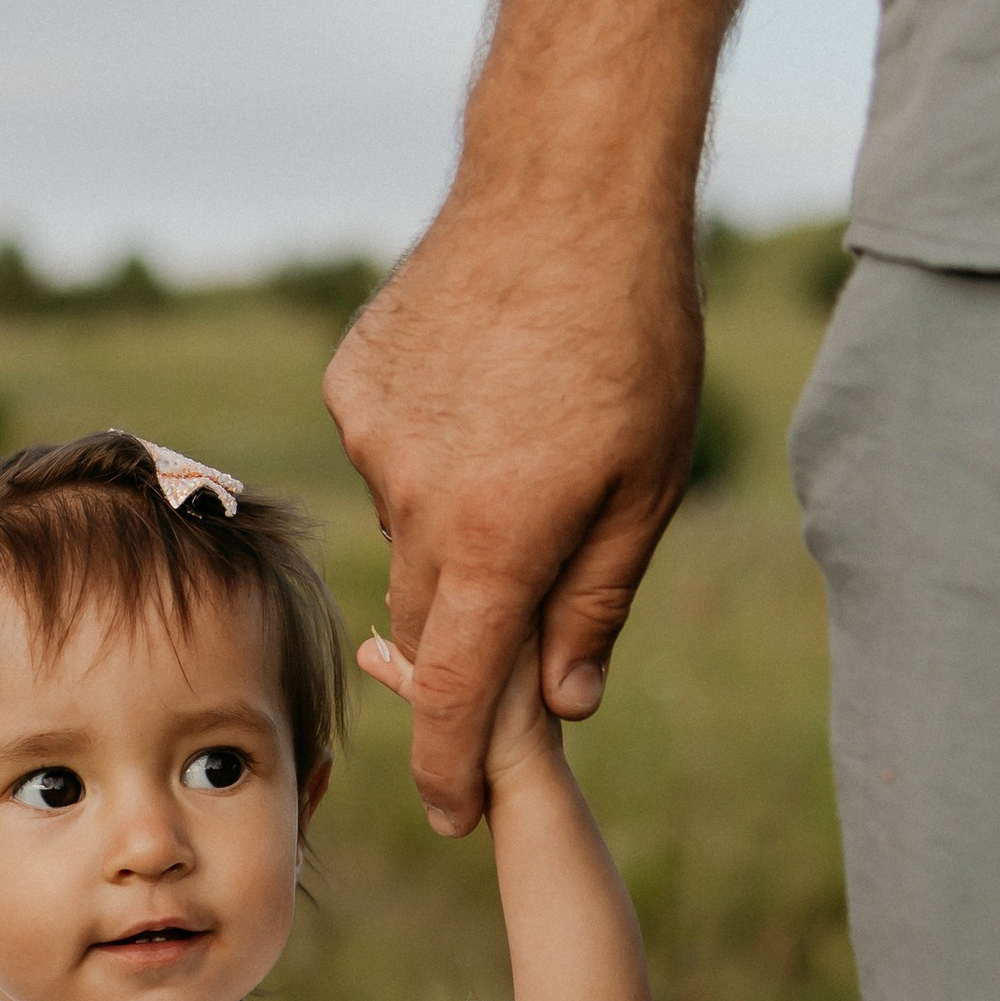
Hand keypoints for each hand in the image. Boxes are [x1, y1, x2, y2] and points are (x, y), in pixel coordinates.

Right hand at [325, 191, 701, 835]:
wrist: (564, 183)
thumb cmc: (632, 333)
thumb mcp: (646, 484)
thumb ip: (596, 603)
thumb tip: (565, 703)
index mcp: (496, 540)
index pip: (455, 696)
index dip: (451, 770)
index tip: (451, 817)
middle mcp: (417, 501)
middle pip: (429, 620)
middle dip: (471, 633)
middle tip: (534, 578)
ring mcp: (373, 438)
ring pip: (409, 532)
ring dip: (458, 528)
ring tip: (525, 441)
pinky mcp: (353, 385)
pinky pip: (389, 457)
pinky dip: (431, 453)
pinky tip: (483, 389)